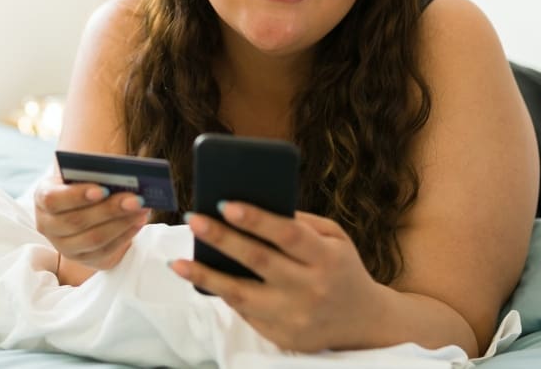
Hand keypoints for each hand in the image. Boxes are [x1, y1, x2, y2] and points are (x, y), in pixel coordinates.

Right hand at [33, 173, 149, 277]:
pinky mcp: (84, 259)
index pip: (54, 200)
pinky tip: (139, 222)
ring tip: (142, 209)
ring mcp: (64, 247)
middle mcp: (48, 225)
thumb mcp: (83, 175)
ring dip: (121, 223)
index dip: (77, 196)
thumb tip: (122, 177)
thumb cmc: (84, 182)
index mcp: (43, 198)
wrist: (83, 205)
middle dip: (110, 210)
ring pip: (93, 239)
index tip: (104, 189)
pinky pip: (106, 250)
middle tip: (136, 199)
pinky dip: (125, 235)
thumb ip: (95, 173)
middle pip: (77, 222)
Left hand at [169, 203, 385, 351]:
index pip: (289, 235)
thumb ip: (299, 223)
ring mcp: (296, 316)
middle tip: (193, 218)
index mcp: (328, 258)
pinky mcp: (283, 337)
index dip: (258, 219)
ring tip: (178, 262)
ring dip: (206, 277)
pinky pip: (245, 313)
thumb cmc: (341, 268)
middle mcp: (312, 288)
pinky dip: (222, 294)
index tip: (226, 203)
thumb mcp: (334, 238)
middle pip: (260, 261)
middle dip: (223, 239)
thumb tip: (252, 207)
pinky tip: (200, 279)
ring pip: (243, 295)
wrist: (363, 321)